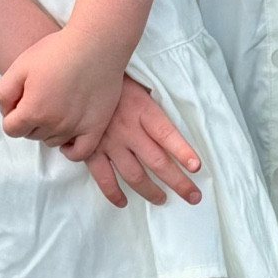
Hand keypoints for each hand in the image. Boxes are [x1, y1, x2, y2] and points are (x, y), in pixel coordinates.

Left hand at [0, 29, 124, 160]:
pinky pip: (80, 153)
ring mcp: (76, 128)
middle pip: (31, 135)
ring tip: (56, 106)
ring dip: (49, 129)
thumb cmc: (57, 51)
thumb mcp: (19, 66)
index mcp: (33, 111)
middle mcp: (54, 124)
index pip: (11, 129)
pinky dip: (70, 149)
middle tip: (40, 97)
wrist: (96, 44)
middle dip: (30, 120)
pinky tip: (68, 134)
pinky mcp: (96, 127)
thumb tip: (7, 112)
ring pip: (52, 141)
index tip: (21, 100)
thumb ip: (3, 93)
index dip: (12, 114)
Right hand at [77, 79, 203, 209]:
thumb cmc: (116, 81)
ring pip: (133, 174)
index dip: (183, 152)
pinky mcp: (90, 150)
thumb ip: (155, 108)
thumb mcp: (141, 87)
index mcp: (143, 110)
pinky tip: (123, 202)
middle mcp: (128, 129)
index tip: (196, 168)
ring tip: (162, 199)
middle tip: (193, 196)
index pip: (167, 135)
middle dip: (178, 182)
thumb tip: (174, 131)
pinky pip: (103, 177)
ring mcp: (108, 142)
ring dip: (150, 191)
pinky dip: (113, 193)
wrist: (81, 76)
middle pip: (157, 161)